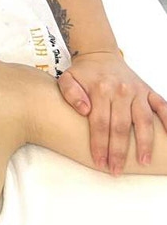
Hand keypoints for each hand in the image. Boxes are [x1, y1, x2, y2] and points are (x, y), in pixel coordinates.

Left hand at [58, 51, 166, 174]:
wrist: (99, 54)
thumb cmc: (83, 72)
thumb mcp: (67, 79)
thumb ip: (70, 93)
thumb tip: (84, 110)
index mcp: (100, 89)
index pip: (100, 123)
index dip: (100, 145)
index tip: (99, 162)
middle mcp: (121, 90)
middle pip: (121, 126)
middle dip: (119, 151)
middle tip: (116, 170)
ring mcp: (137, 91)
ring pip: (144, 121)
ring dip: (145, 143)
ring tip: (144, 162)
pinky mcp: (149, 91)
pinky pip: (163, 107)